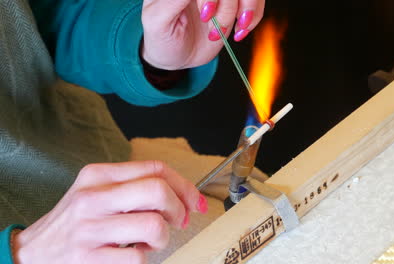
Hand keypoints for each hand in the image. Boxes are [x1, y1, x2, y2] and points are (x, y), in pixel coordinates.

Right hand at [12, 161, 207, 263]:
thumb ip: (133, 187)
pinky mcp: (89, 258)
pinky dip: (143, 259)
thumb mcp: (96, 192)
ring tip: (150, 241)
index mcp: (98, 175)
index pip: (155, 169)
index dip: (184, 186)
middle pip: (157, 191)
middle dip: (178, 208)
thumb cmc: (74, 221)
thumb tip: (181, 196)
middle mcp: (93, 197)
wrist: (33, 253)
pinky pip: (138, 258)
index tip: (195, 203)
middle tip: (178, 221)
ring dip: (162, 238)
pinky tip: (130, 255)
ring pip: (154, 225)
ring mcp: (90, 228)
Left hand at [141, 0, 265, 69]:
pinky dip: (254, 17)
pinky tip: (239, 31)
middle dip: (228, 7)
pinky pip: (257, 2)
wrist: (175, 55)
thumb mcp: (157, 21)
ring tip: (229, 30)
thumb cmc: (162, 39)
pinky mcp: (236, 2)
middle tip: (213, 27)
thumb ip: (172, 1)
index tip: (205, 14)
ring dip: (245, 10)